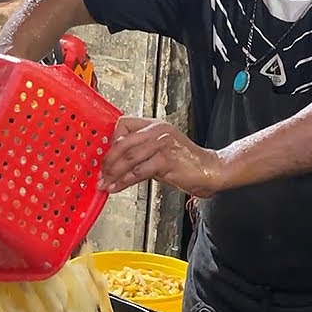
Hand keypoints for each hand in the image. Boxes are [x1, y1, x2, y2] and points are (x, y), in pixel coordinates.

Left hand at [99, 117, 225, 197]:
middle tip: (101, 173)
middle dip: (108, 161)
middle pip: (122, 143)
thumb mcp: (158, 150)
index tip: (105, 155)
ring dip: (113, 173)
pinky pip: (139, 172)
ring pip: (128, 158)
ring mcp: (162, 144)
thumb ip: (139, 151)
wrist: (210, 169)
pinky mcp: (166, 160)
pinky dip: (125, 181)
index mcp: (154, 125)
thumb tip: (114, 162)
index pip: (123, 124)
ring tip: (105, 183)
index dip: (111, 140)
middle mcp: (157, 131)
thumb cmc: (184, 161)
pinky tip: (117, 186)